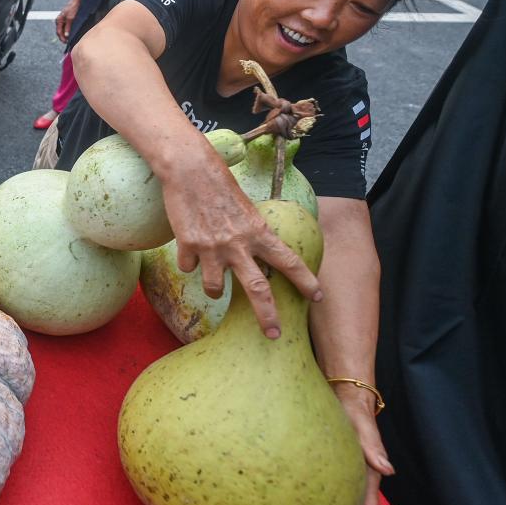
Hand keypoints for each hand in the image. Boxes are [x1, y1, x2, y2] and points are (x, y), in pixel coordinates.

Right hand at [55, 0, 79, 42]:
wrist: (77, 1)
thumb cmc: (73, 8)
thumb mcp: (70, 18)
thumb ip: (68, 27)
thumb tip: (66, 35)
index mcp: (58, 20)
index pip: (58, 32)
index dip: (62, 38)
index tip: (66, 42)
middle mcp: (59, 21)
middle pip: (60, 32)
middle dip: (63, 37)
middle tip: (69, 42)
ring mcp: (63, 20)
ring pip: (63, 30)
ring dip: (66, 35)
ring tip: (71, 39)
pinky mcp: (67, 19)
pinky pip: (66, 28)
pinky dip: (68, 31)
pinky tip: (72, 33)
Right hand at [161, 145, 321, 337]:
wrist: (189, 169)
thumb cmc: (219, 183)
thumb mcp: (245, 208)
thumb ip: (252, 233)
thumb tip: (256, 251)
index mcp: (257, 232)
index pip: (289, 262)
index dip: (306, 281)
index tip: (318, 297)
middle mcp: (237, 244)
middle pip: (258, 290)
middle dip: (268, 316)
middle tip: (274, 334)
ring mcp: (211, 248)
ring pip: (215, 289)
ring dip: (215, 291)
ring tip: (214, 286)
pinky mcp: (187, 246)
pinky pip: (188, 267)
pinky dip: (189, 263)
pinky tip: (189, 251)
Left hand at [332, 384, 393, 504]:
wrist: (344, 393)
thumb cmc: (353, 408)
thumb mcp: (361, 423)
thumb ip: (372, 443)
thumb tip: (386, 469)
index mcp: (369, 473)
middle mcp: (359, 476)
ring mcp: (346, 471)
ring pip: (343, 503)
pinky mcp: (333, 464)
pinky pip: (329, 488)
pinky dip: (323, 501)